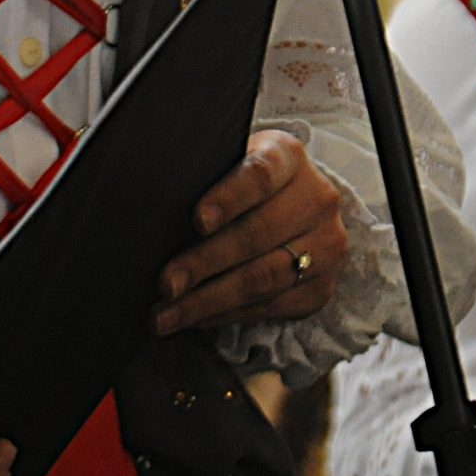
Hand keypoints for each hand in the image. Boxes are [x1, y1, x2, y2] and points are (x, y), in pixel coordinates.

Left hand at [153, 129, 346, 333]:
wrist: (293, 205)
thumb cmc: (242, 183)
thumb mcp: (228, 163)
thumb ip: (203, 178)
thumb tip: (150, 211)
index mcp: (288, 157)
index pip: (260, 175)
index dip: (228, 199)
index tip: (197, 221)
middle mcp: (316, 199)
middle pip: (258, 234)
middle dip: (205, 263)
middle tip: (166, 284)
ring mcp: (326, 245)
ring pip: (264, 278)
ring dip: (209, 301)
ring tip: (168, 314)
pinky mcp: (322, 286)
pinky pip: (271, 307)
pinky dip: (228, 316)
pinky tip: (196, 318)